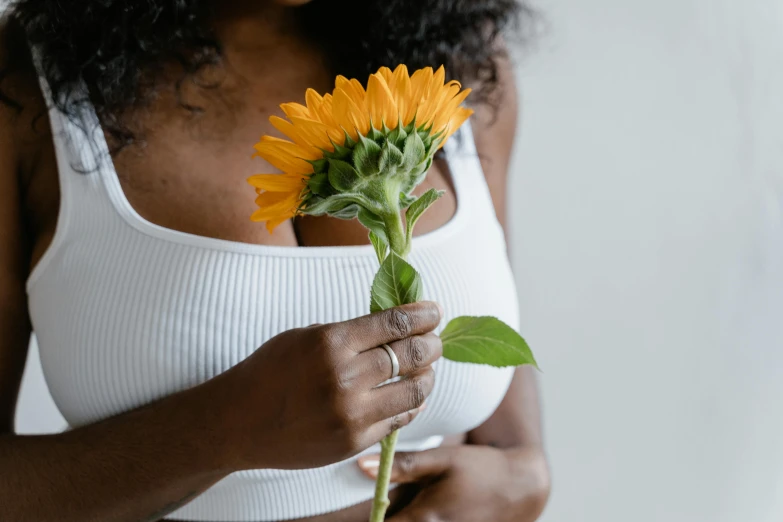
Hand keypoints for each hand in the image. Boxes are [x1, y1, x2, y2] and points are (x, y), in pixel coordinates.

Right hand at [220, 302, 442, 470]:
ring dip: (428, 376)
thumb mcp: (304, 337)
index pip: (395, 323)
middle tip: (436, 339)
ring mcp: (351, 413)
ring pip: (414, 390)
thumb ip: (348, 334)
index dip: (422, 315)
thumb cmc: (268, 371)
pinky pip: (398, 420)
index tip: (435, 311)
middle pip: (412, 354)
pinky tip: (413, 396)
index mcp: (331, 342)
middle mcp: (345, 377)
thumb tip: (394, 326)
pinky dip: (411, 405)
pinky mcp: (354, 441)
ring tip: (427, 368)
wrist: (237, 422)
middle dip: (433, 343)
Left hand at [358, 445, 549, 521]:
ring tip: (391, 508)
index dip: (361, 519)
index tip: (342, 513)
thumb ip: (402, 464)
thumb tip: (360, 464)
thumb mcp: (442, 460)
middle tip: (364, 508)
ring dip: (396, 518)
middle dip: (379, 517)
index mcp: (424, 519)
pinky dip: (413, 520)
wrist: (519, 488)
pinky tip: (415, 509)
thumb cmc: (479, 469)